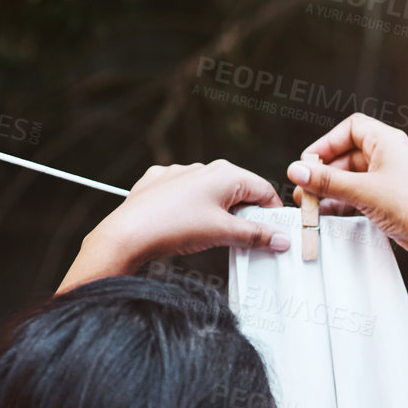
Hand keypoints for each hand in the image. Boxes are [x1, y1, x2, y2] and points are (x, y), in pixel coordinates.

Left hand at [61, 160, 284, 289]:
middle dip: (246, 215)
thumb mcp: (224, 234)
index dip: (273, 214)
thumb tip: (280, 239)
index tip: (275, 234)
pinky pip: (187, 195)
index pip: (264, 190)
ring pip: (212, 193)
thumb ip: (257, 235)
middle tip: (245, 239)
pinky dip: (194, 209)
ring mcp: (179, 173)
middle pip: (239, 191)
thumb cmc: (174, 227)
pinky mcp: (159, 183)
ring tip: (213, 235)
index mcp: (225, 174)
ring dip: (220, 213)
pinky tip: (187, 225)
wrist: (127, 233)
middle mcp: (203, 167)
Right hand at [286, 114, 407, 264]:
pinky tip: (331, 211)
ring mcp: (394, 176)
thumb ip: (326, 181)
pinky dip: (345, 199)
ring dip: (332, 188)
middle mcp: (393, 154)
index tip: (309, 162)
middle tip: (306, 187)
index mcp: (389, 141)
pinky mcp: (394, 197)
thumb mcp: (361, 191)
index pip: (350, 129)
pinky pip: (363, 191)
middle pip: (348, 154)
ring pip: (354, 176)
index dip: (326, 143)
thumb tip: (299, 171)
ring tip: (313, 202)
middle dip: (325, 172)